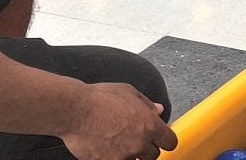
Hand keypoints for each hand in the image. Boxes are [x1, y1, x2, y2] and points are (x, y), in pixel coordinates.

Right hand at [60, 83, 175, 159]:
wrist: (75, 111)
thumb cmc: (99, 99)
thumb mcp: (129, 92)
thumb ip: (147, 104)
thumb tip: (157, 110)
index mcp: (150, 125)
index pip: (170, 142)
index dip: (165, 140)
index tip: (160, 138)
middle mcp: (139, 143)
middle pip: (153, 155)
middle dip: (146, 148)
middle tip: (135, 138)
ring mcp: (123, 156)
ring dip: (129, 153)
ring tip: (117, 141)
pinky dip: (112, 157)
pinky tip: (106, 146)